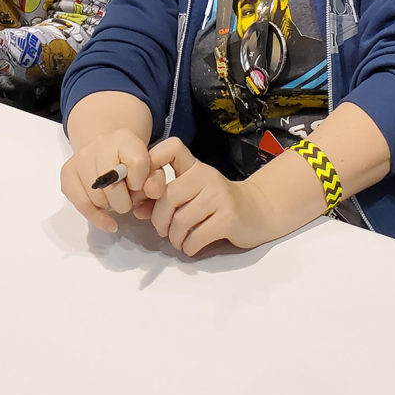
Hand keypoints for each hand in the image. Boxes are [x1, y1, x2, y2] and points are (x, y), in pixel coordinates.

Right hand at [60, 128, 152, 233]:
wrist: (107, 151)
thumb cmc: (132, 164)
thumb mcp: (150, 168)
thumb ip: (157, 180)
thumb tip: (152, 192)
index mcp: (125, 138)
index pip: (137, 163)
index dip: (141, 182)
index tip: (140, 186)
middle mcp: (100, 143)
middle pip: (113, 185)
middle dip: (125, 201)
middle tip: (128, 200)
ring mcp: (81, 157)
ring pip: (97, 197)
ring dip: (110, 207)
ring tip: (115, 200)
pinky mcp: (67, 172)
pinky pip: (81, 204)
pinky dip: (97, 218)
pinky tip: (109, 223)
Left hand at [147, 137, 276, 255]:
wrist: (257, 211)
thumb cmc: (216, 203)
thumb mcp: (191, 194)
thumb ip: (163, 198)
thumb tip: (136, 209)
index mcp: (195, 166)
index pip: (172, 147)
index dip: (152, 161)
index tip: (146, 187)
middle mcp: (207, 175)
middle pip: (169, 195)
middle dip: (159, 219)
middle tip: (162, 230)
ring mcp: (220, 195)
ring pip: (181, 220)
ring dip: (174, 237)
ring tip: (178, 241)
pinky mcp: (229, 217)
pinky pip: (197, 236)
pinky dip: (188, 246)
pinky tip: (190, 247)